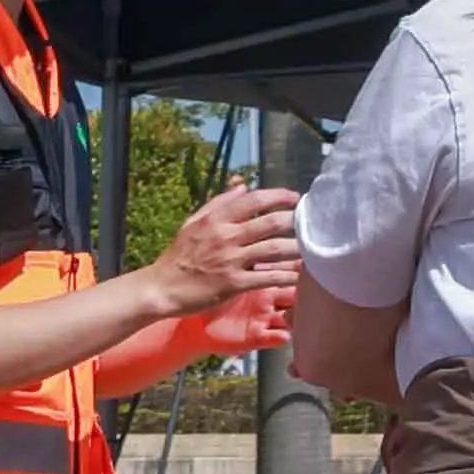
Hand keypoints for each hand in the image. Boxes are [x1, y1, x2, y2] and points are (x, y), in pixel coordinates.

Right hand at [142, 182, 305, 330]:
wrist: (162, 287)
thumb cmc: (178, 256)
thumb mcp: (193, 223)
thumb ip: (219, 203)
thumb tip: (242, 186)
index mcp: (216, 219)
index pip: (253, 200)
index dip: (278, 196)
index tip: (295, 198)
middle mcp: (225, 236)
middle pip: (269, 222)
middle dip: (294, 221)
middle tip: (310, 222)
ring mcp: (230, 260)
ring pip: (273, 249)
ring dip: (296, 248)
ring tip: (311, 248)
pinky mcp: (233, 283)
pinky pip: (266, 277)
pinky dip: (285, 276)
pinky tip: (299, 276)